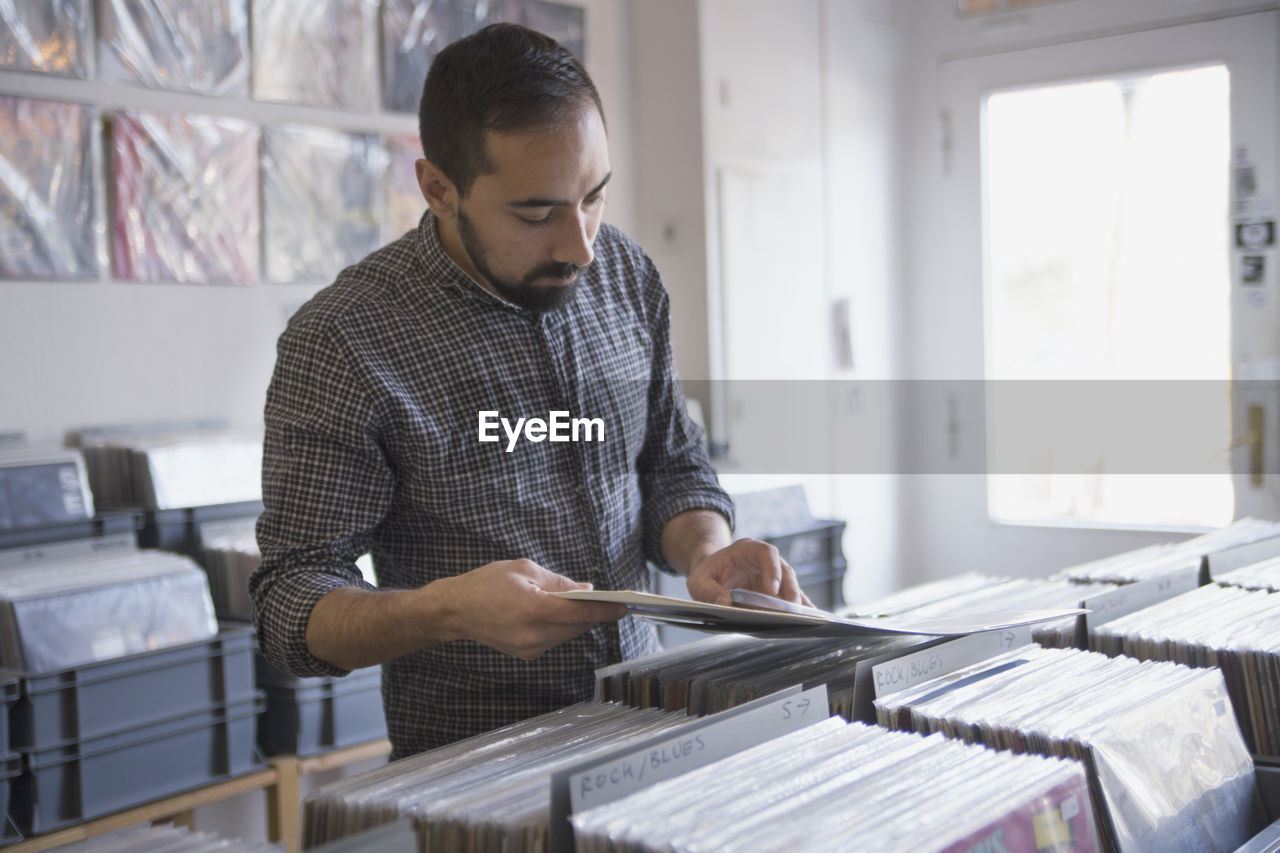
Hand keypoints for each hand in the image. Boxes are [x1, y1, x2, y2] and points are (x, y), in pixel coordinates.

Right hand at [436, 559, 625, 659]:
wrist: (456, 610)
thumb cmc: (486, 584)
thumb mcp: (524, 569)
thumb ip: (558, 582)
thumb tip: (585, 591)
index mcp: (533, 609)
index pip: (579, 614)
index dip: (604, 611)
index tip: (622, 607)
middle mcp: (532, 634)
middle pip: (577, 628)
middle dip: (590, 614)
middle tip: (602, 600)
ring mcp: (529, 648)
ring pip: (567, 635)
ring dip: (575, 621)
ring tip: (573, 604)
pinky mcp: (526, 654)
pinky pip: (553, 640)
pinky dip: (560, 627)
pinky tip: (553, 613)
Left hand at [686, 538, 812, 607]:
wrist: (712, 573)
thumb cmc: (707, 573)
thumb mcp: (698, 580)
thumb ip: (706, 591)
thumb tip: (724, 604)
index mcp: (748, 549)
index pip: (766, 553)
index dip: (772, 569)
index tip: (772, 588)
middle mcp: (765, 560)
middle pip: (785, 570)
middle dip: (790, 590)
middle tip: (791, 610)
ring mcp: (773, 575)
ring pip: (791, 585)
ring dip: (796, 601)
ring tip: (801, 619)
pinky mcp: (776, 590)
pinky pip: (790, 597)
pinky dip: (798, 608)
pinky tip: (806, 621)